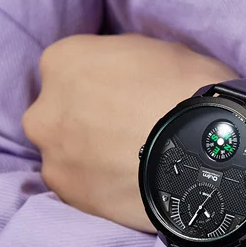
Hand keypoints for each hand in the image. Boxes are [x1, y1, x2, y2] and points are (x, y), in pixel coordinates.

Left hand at [23, 33, 236, 231]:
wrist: (200, 149)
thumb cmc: (185, 89)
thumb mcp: (157, 51)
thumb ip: (122, 63)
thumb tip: (124, 78)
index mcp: (63, 61)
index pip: (71, 70)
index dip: (99, 84)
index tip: (122, 97)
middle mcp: (45, 109)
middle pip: (58, 115)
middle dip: (84, 122)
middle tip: (125, 132)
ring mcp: (53, 156)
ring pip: (66, 155)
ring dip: (89, 158)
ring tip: (130, 164)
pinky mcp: (70, 196)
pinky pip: (81, 188)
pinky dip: (100, 187)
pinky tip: (128, 183)